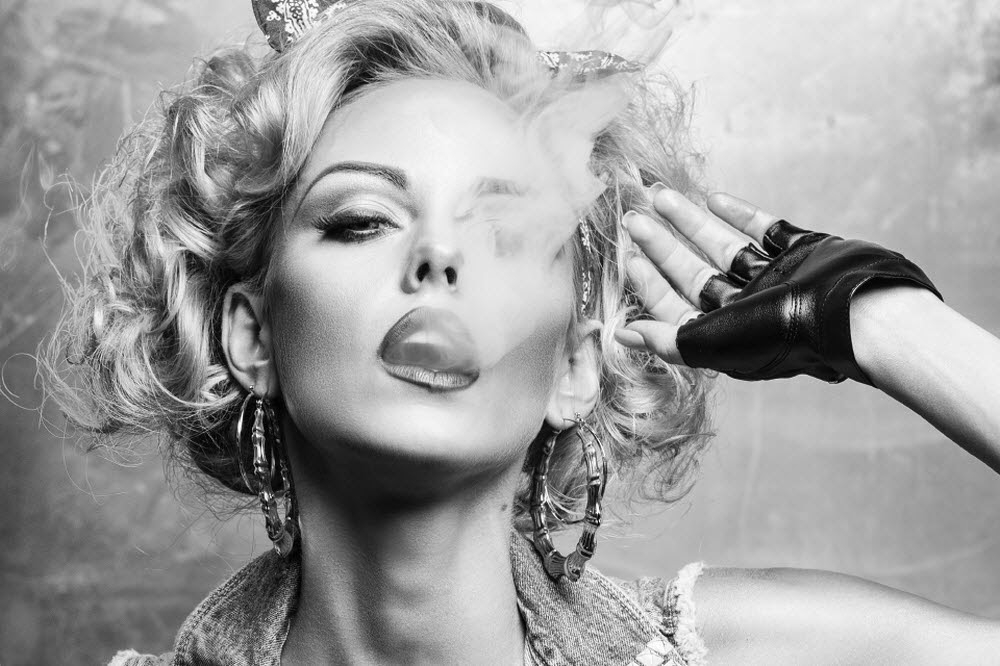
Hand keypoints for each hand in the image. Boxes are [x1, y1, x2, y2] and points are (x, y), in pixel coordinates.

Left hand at [613, 186, 942, 383]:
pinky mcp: (803, 252)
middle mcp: (749, 308)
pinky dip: (739, 213)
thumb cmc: (781, 335)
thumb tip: (623, 336)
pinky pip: (765, 229)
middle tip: (634, 217)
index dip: (650, 283)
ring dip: (692, 222)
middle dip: (663, 245)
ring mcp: (777, 278)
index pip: (677, 306)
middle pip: (694, 272)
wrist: (855, 313)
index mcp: (727, 334)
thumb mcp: (711, 342)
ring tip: (661, 195)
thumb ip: (666, 338)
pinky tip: (712, 197)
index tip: (629, 256)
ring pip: (724, 246)